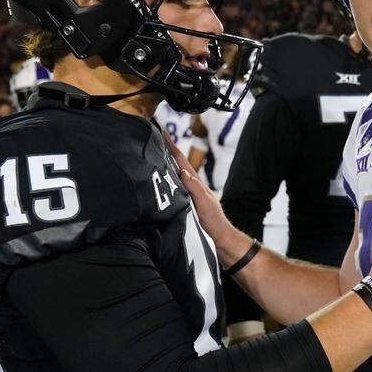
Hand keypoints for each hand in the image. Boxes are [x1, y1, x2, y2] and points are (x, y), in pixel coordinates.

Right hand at [165, 135, 251, 260]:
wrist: (220, 240)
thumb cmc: (214, 222)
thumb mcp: (205, 203)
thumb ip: (195, 188)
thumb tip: (183, 171)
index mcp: (196, 183)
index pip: (181, 160)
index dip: (172, 146)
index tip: (162, 132)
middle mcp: (191, 186)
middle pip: (176, 165)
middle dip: (165, 151)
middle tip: (153, 138)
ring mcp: (188, 195)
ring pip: (173, 176)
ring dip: (164, 164)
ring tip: (152, 154)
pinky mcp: (185, 204)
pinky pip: (172, 188)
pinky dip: (165, 181)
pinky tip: (158, 180)